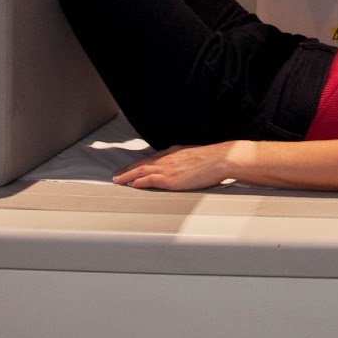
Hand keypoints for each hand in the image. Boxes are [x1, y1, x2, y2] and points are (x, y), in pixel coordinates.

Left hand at [112, 142, 235, 190]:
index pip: (152, 158)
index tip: (132, 167)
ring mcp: (168, 168)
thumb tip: (186, 167)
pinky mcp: (170, 179)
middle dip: (129, 169)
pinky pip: (149, 180)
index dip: (140, 163)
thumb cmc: (214, 159)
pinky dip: (138, 182)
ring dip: (128, 175)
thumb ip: (187, 161)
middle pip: (143, 163)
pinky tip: (131, 185)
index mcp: (175, 152)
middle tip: (117, 174)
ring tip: (118, 180)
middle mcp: (168, 159)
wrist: (220, 159)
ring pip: (141, 171)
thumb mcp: (196, 155)